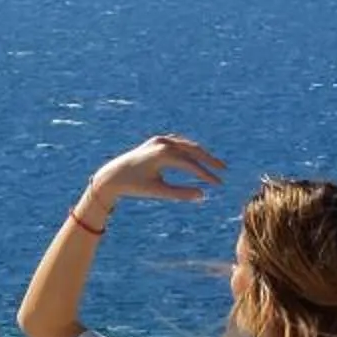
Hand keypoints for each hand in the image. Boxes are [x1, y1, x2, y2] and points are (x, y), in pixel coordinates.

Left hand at [83, 135, 225, 213]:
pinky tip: (197, 158)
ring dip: (200, 155)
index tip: (218, 183)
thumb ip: (180, 193)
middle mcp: (163, 143)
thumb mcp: (158, 191)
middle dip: (209, 161)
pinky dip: (188, 150)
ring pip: (187, 145)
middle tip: (223, 170)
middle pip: (193, 150)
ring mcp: (160, 140)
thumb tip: (203, 196)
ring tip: (213, 165)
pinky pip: (178, 144)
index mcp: (163, 154)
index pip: (191, 164)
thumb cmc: (134, 186)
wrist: (112, 175)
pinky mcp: (157, 141)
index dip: (206, 174)